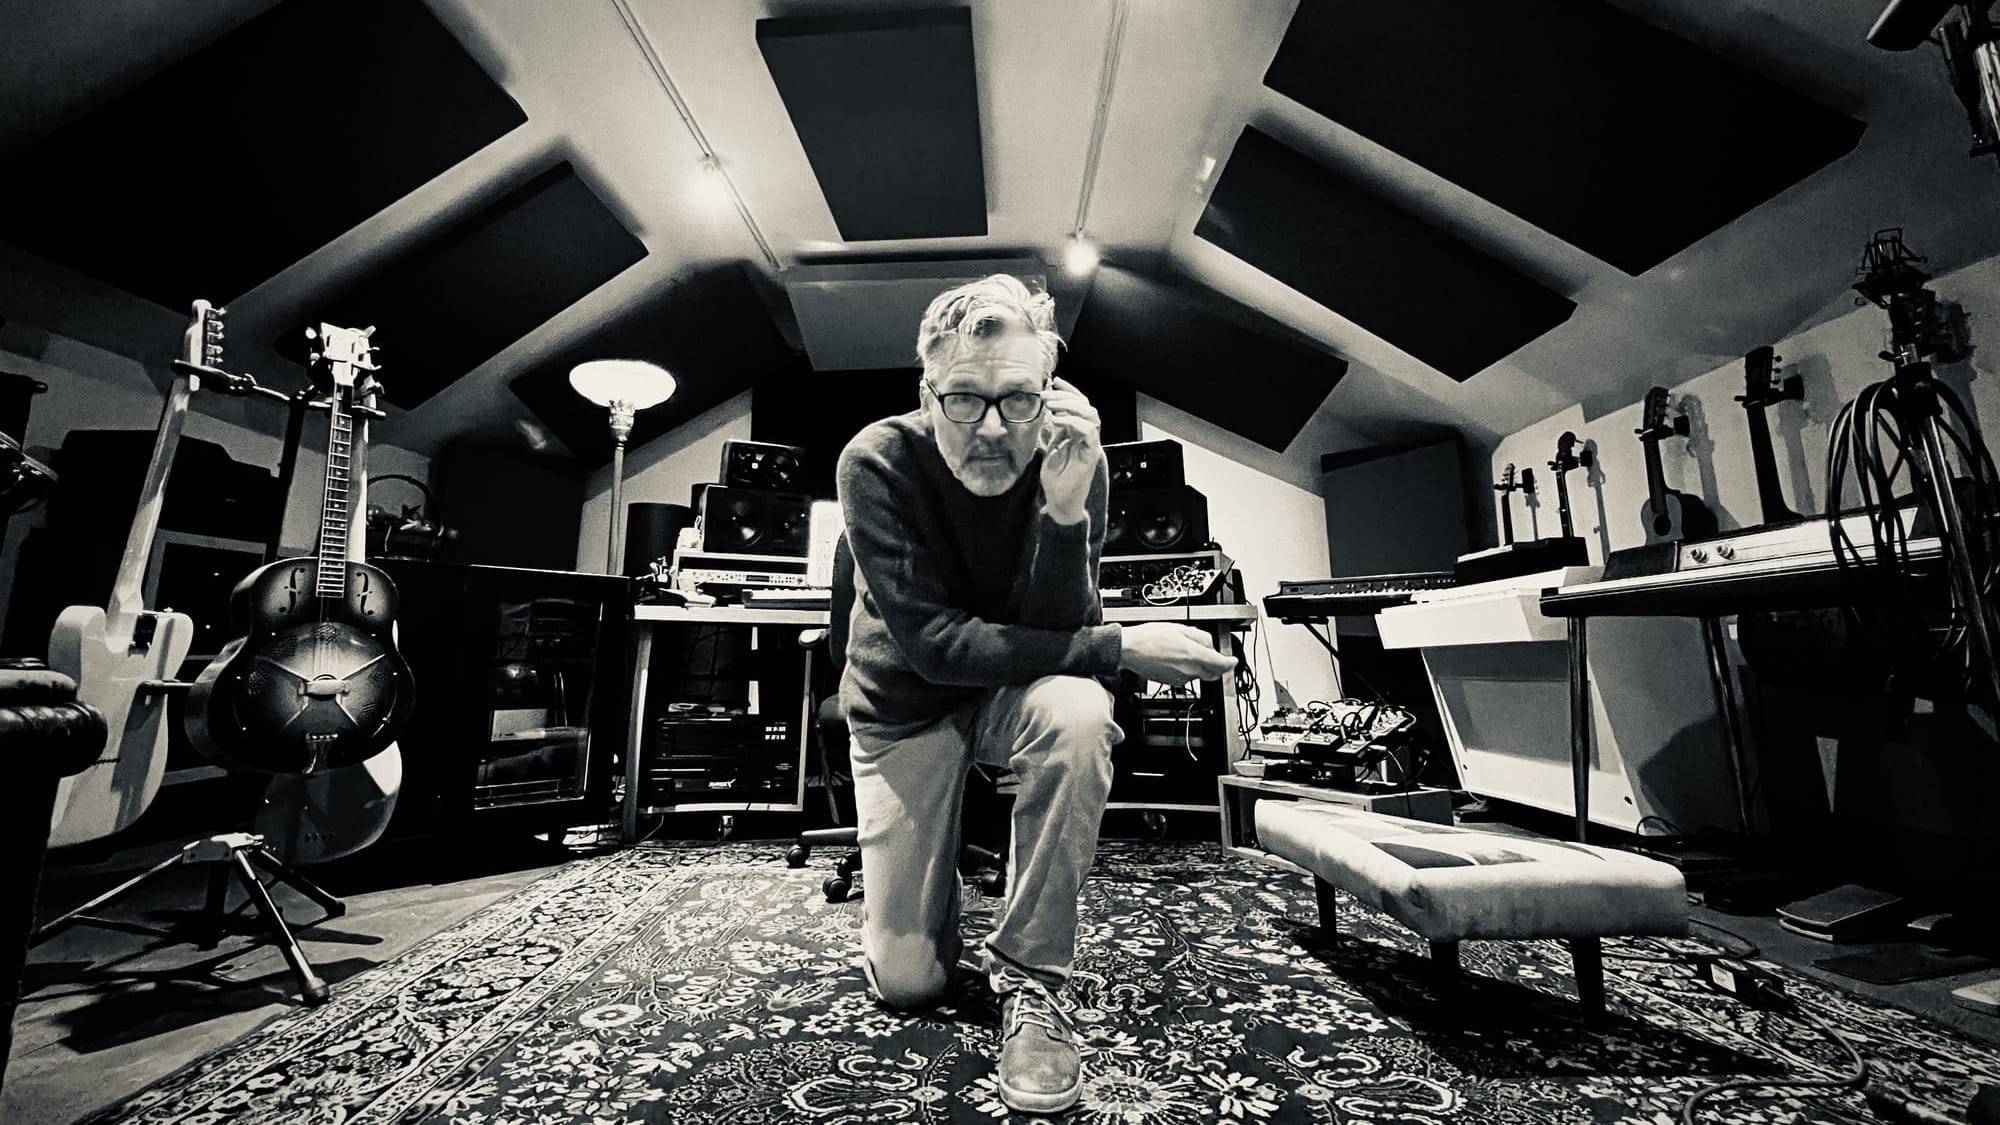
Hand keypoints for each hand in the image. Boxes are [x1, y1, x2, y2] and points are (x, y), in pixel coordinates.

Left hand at [1038, 377, 1101, 523]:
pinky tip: (1057, 421)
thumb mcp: (1051, 448)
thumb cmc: (1056, 478)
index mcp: (1079, 432)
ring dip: (1070, 406)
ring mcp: (1091, 445)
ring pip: (1091, 415)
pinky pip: (1088, 431)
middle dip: (1066, 397)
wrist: (1060, 502)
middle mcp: (1088, 436)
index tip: (1054, 382)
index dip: (1070, 391)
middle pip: (1086, 406)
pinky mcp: (1090, 455)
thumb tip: (1048, 411)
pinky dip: (1073, 422)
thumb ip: (1053, 431)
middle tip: (1045, 396)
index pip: (1080, 405)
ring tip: (1051, 406)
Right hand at [1117, 622, 1236, 684]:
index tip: (1233, 660)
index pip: (1222, 665)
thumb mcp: (1180, 628)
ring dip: (1200, 666)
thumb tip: (1210, 644)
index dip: (1231, 663)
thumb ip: (1200, 637)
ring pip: (1199, 675)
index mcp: (1194, 655)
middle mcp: (1189, 671)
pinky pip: (1186, 677)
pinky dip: (1187, 669)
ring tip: (1186, 650)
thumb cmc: (1150, 637)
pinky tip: (1176, 658)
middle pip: (1213, 673)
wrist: (1130, 650)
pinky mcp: (1171, 682)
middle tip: (1214, 656)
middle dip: (1217, 666)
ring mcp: (1180, 679)